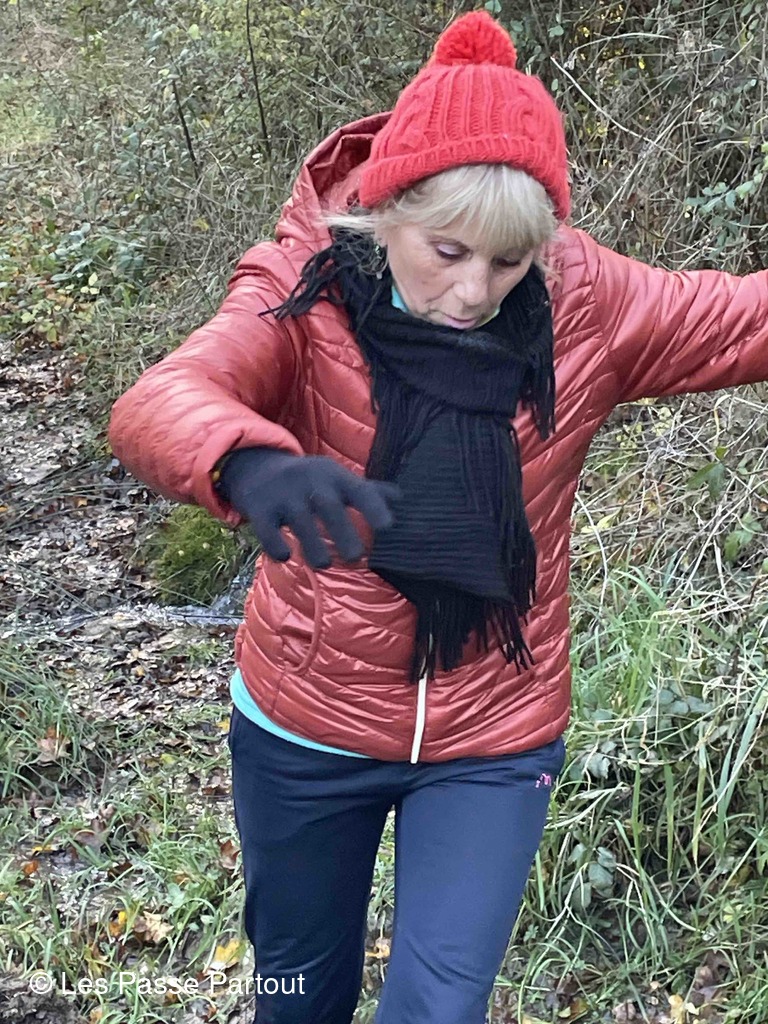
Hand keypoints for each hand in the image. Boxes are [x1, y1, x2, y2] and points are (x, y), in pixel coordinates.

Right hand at [217, 447, 399, 569]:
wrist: (257, 466)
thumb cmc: (309, 480)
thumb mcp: (337, 478)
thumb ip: (368, 491)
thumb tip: (402, 497)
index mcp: (335, 477)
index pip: (359, 490)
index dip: (374, 506)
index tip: (387, 527)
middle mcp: (310, 483)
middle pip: (328, 506)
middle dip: (342, 532)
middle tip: (356, 557)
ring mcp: (284, 495)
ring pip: (299, 521)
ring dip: (312, 545)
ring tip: (323, 564)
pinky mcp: (259, 508)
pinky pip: (266, 529)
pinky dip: (275, 544)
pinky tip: (284, 556)